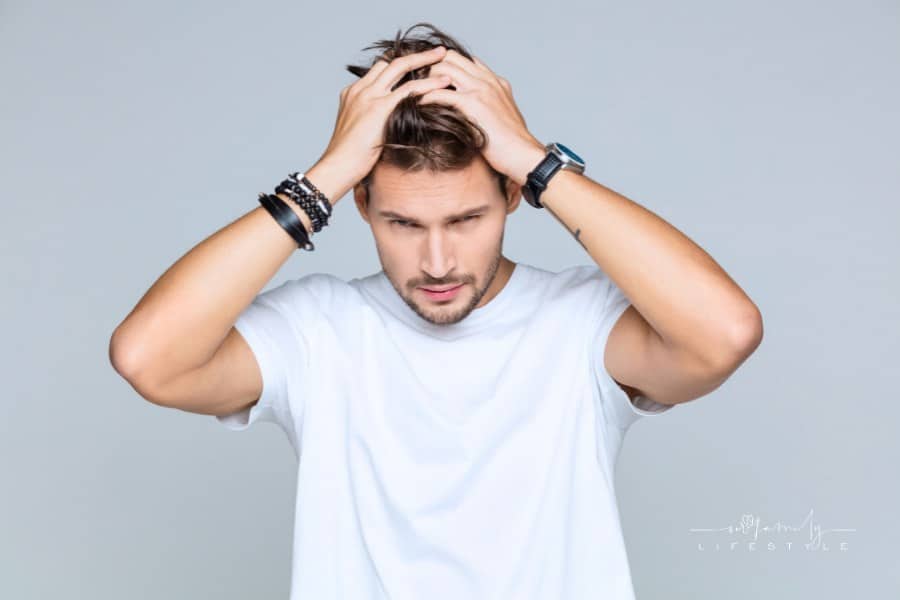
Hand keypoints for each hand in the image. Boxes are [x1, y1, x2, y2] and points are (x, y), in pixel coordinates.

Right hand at [310, 46, 451, 200]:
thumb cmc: (349, 159)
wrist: (337, 166)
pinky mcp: (379, 107)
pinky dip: (429, 83)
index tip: (419, 64)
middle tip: (436, 51)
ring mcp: (369, 96)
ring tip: (444, 55)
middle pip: (389, 61)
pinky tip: (443, 83)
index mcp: (353, 93)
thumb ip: (375, 122)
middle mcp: (360, 89)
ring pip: (400, 66)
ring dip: (424, 59)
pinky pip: (409, 89)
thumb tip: (393, 129)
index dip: (400, 65)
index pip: (378, 69)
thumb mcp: (360, 133)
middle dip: (415, 54)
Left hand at [417, 50, 545, 185]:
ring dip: (425, 79)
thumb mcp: (501, 118)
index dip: (444, 65)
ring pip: (444, 68)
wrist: (524, 155)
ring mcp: (481, 90)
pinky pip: (441, 93)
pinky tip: (417, 105)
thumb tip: (470, 114)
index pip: (464, 60)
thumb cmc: (512, 145)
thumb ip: (486, 108)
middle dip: (430, 67)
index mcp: (494, 81)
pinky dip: (426, 97)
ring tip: (413, 92)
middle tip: (415, 84)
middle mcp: (488, 80)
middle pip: (450, 57)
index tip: (428, 78)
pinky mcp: (473, 105)